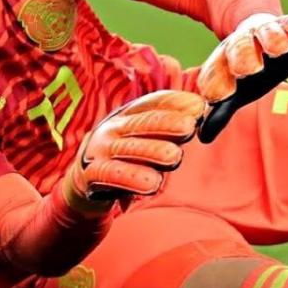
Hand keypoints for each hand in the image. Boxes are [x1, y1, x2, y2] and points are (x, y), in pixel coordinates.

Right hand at [60, 90, 206, 212]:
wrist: (85, 180)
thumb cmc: (126, 156)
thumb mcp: (144, 137)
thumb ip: (170, 128)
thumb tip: (202, 113)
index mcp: (128, 115)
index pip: (152, 103)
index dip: (175, 103)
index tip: (199, 107)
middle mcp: (114, 128)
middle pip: (142, 123)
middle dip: (167, 124)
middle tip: (189, 128)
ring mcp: (101, 150)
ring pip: (129, 149)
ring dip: (152, 152)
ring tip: (175, 157)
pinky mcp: (92, 174)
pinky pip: (113, 175)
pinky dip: (133, 179)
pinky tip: (153, 184)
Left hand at [196, 13, 287, 142]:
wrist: (256, 30)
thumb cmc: (243, 69)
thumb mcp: (233, 88)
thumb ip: (220, 111)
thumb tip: (203, 136)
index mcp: (224, 61)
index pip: (217, 70)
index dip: (216, 82)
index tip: (218, 96)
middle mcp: (243, 44)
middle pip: (240, 49)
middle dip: (243, 58)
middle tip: (245, 70)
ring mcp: (266, 33)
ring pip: (268, 34)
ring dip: (273, 41)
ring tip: (281, 50)